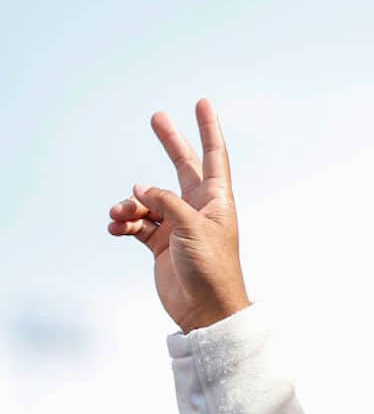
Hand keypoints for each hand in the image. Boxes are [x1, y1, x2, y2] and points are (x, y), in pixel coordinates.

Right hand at [108, 99, 250, 331]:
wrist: (205, 310)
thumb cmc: (210, 268)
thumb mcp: (191, 227)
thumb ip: (167, 201)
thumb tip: (141, 189)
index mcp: (217, 200)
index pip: (214, 156)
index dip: (207, 129)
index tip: (202, 103)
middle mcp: (198, 208)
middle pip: (182, 166)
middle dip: (170, 143)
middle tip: (156, 116)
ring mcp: (178, 225)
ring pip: (148, 199)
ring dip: (130, 203)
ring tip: (121, 214)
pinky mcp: (160, 243)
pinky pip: (137, 223)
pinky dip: (125, 223)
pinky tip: (117, 228)